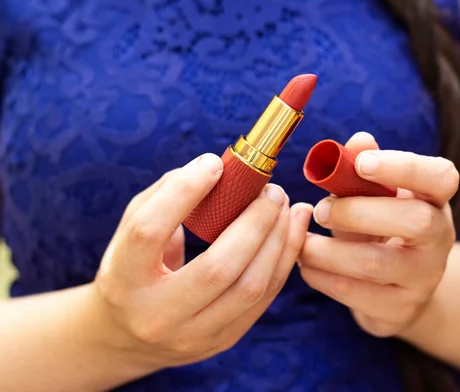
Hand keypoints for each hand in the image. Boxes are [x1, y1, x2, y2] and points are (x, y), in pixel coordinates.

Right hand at [91, 154, 312, 369]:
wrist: (128, 336)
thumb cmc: (133, 268)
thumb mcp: (130, 231)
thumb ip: (165, 197)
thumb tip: (215, 168)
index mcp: (123, 279)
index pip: (149, 231)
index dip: (183, 193)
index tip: (214, 164)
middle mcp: (156, 315)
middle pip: (217, 268)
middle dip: (254, 222)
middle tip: (271, 190)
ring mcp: (193, 335)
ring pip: (250, 287)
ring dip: (278, 240)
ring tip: (287, 207)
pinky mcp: (223, 340)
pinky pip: (264, 298)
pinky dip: (283, 259)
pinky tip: (291, 231)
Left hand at [299, 132, 458, 337]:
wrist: (401, 288)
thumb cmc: (382, 227)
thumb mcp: (376, 197)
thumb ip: (364, 169)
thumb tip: (358, 140)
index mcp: (436, 200)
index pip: (440, 177)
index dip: (403, 167)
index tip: (362, 163)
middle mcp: (441, 238)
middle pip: (415, 221)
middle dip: (357, 212)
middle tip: (319, 210)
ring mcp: (425, 278)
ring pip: (376, 263)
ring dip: (327, 250)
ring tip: (301, 242)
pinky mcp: (401, 309)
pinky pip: (356, 294)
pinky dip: (322, 278)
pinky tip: (306, 266)